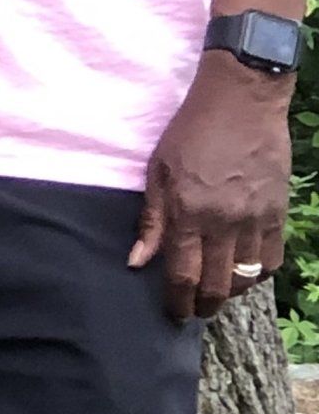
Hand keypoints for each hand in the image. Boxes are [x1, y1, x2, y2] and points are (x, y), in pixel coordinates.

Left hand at [130, 53, 292, 320]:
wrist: (241, 101)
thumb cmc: (191, 131)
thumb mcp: (158, 170)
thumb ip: (150, 220)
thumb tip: (136, 262)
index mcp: (188, 211)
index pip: (182, 274)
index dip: (177, 301)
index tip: (174, 313)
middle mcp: (223, 221)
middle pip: (216, 284)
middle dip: (204, 306)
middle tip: (195, 312)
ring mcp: (255, 218)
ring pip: (245, 276)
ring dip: (230, 293)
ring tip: (218, 295)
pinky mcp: (278, 212)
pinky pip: (273, 259)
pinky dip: (259, 273)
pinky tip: (245, 272)